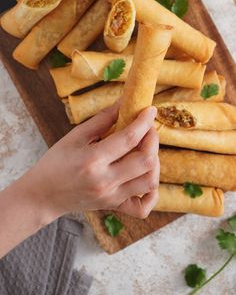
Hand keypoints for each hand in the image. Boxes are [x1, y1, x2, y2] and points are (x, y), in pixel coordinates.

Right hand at [24, 104, 158, 220]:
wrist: (42, 195)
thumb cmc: (56, 162)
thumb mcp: (75, 136)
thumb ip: (102, 119)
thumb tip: (124, 102)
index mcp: (92, 160)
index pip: (129, 138)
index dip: (144, 121)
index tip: (150, 110)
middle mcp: (105, 181)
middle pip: (145, 160)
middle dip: (152, 139)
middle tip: (147, 128)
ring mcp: (111, 197)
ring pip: (149, 181)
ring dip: (154, 162)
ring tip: (145, 149)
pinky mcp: (114, 207)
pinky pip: (143, 207)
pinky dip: (151, 192)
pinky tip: (144, 176)